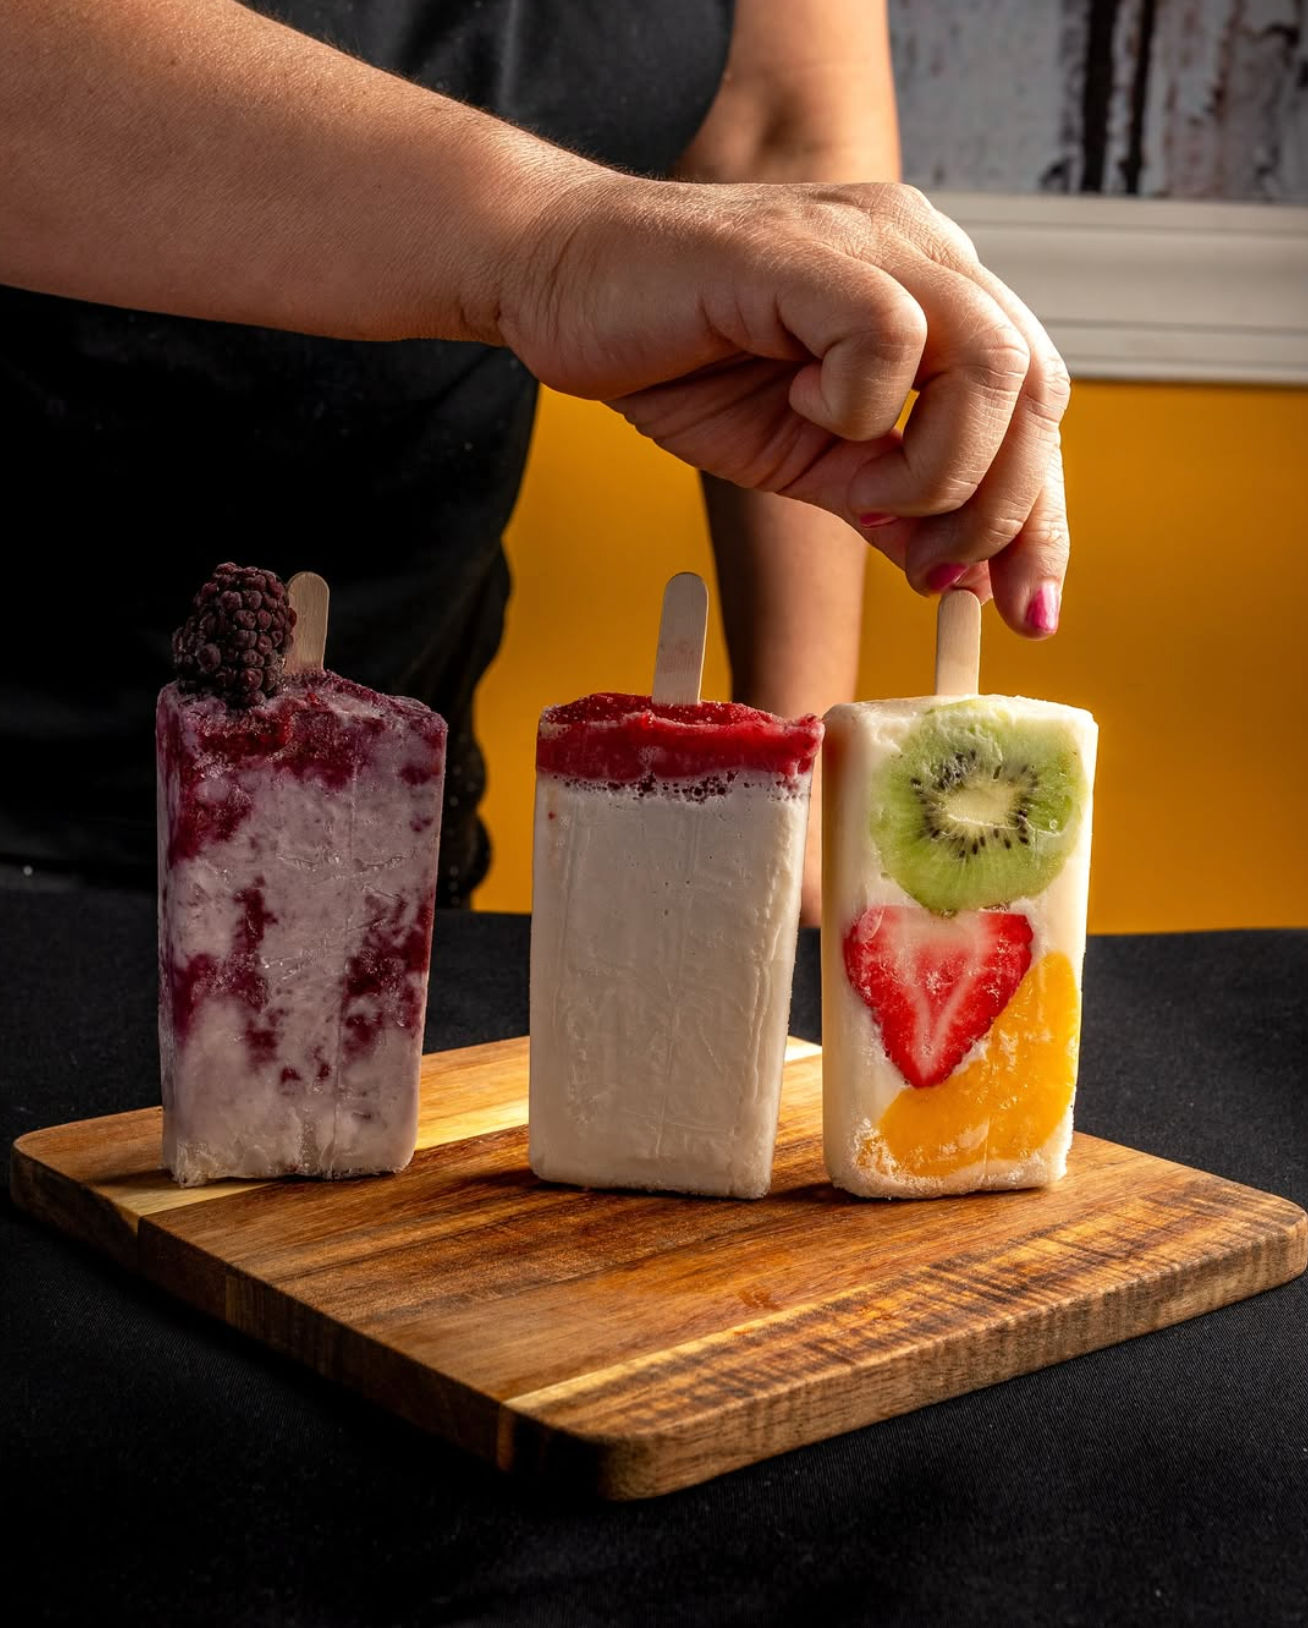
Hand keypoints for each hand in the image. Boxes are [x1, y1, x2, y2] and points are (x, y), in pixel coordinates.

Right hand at [503, 174, 1070, 636]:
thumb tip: (956, 573)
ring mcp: (871, 241)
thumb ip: (885, 501)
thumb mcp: (805, 457)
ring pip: (992, 361)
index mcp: (934, 296)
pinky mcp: (806, 249)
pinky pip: (891, 337)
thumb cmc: (680, 357)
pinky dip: (859, 407)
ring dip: (939, 466)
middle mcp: (922, 253)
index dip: (1042, 516)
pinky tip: (800, 405)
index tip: (1026, 611)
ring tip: (859, 487)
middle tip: (937, 571)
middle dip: (1005, 509)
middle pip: (1037, 387)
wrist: (563, 286)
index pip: (1035, 405)